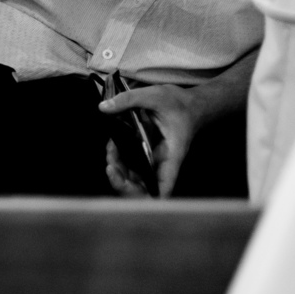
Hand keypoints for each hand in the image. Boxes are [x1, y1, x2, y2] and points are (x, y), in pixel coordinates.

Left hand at [99, 83, 199, 197]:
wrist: (191, 103)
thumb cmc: (180, 103)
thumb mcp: (155, 95)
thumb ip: (129, 100)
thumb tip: (104, 107)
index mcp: (172, 155)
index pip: (163, 187)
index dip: (146, 197)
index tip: (127, 186)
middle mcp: (163, 163)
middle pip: (143, 187)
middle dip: (122, 180)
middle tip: (110, 161)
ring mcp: (155, 160)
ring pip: (136, 177)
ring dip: (120, 170)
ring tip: (110, 151)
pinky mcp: (149, 154)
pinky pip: (134, 165)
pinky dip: (122, 159)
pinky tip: (114, 146)